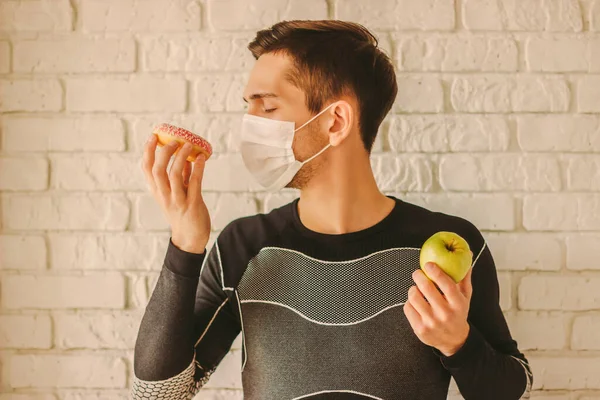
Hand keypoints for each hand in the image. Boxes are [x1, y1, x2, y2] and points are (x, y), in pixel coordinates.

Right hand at [141, 134, 209, 253]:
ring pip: (174, 175)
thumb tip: (188, 158)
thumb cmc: (183, 214)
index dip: (148, 152)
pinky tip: (202, 158)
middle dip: (164, 153)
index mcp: (158, 192)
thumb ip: (181, 177)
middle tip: (174, 141)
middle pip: (157, 170)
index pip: (147, 169)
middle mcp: (164, 196)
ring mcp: (178, 201)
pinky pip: (194, 183)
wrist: (190, 239)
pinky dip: (198, 169)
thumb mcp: (177, 194)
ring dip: (181, 158)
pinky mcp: (192, 204)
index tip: (153, 137)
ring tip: (189, 145)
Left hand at [403, 258, 473, 356]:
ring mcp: (432, 322)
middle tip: (417, 272)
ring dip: (413, 289)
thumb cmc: (458, 312)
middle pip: (427, 289)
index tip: (428, 264)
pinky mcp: (420, 329)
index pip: (447, 285)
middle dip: (419, 276)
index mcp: (458, 304)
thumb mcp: (465, 297)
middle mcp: (446, 314)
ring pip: (414, 297)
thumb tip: (468, 252)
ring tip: (416, 289)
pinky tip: (416, 303)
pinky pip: (408, 308)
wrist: (454, 341)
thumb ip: (464, 276)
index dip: (436, 272)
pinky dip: (409, 302)